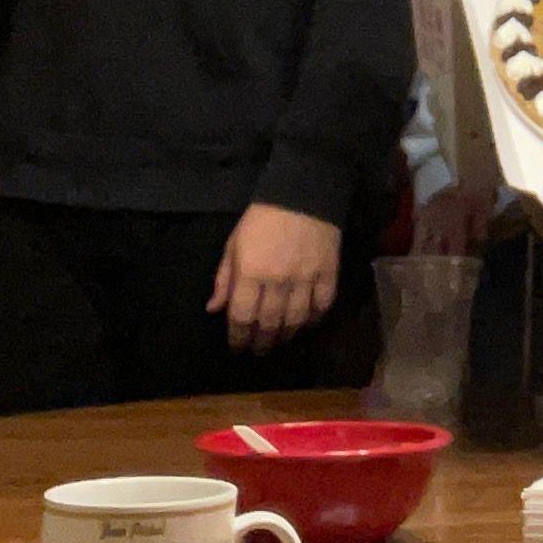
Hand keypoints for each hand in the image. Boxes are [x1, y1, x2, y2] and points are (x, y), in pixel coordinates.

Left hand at [210, 204, 343, 351]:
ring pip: (295, 321)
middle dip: (261, 342)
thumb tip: (214, 309)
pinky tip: (306, 323)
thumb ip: (224, 278)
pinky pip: (322, 306)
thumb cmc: (262, 218)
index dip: (238, 337)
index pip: (242, 317)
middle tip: (258, 349)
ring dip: (285, 335)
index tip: (237, 346)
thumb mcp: (234, 244)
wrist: (303, 193)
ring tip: (280, 340)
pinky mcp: (328, 274)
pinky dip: (313, 319)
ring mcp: (305, 279)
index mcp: (250, 273)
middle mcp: (277, 281)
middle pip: (269, 324)